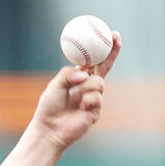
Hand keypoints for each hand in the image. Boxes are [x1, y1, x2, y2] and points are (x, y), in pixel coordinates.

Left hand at [30, 30, 120, 150]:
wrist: (49, 129)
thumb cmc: (49, 108)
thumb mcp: (56, 84)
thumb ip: (69, 73)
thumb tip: (85, 72)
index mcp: (78, 79)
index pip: (93, 62)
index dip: (103, 49)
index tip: (111, 35)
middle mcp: (88, 87)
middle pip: (104, 67)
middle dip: (111, 52)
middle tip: (115, 39)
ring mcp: (94, 99)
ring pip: (98, 83)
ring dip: (84, 88)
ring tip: (72, 97)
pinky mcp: (96, 111)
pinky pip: (97, 97)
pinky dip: (87, 100)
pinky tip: (80, 108)